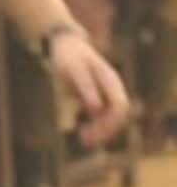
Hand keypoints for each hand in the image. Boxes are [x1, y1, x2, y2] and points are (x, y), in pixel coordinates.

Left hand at [47, 30, 130, 147]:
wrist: (66, 45)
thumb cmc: (69, 56)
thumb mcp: (74, 70)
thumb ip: (86, 87)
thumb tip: (96, 109)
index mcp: (111, 81)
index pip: (120, 106)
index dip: (111, 121)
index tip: (95, 131)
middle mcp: (112, 88)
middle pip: (117, 115)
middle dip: (105, 130)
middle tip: (86, 141)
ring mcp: (106, 93)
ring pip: (110, 117)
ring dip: (100, 130)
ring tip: (84, 140)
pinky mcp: (98, 97)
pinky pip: (101, 116)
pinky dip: (95, 125)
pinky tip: (83, 133)